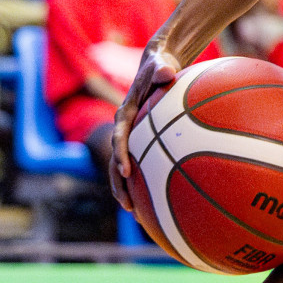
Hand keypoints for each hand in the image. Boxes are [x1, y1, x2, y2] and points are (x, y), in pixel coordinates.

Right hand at [109, 45, 182, 209]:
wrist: (157, 67)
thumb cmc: (160, 66)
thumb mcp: (160, 66)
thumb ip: (161, 70)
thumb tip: (167, 73)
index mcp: (126, 114)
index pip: (119, 137)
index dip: (120, 154)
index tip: (125, 171)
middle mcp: (124, 129)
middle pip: (114, 162)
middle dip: (119, 186)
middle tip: (129, 206)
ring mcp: (132, 138)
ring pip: (124, 169)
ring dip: (128, 191)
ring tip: (139, 216)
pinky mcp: (142, 142)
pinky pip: (141, 165)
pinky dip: (146, 183)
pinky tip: (160, 201)